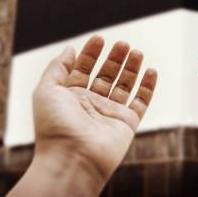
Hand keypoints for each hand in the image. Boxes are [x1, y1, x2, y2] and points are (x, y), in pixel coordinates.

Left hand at [10, 35, 156, 196]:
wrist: (72, 159)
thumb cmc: (55, 127)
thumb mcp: (47, 90)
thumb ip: (58, 67)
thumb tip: (70, 49)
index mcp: (70, 97)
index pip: (83, 69)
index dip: (90, 53)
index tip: (99, 38)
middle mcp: (91, 105)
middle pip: (106, 75)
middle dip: (114, 58)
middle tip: (123, 43)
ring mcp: (109, 114)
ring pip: (124, 86)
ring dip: (131, 68)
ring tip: (137, 51)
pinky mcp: (127, 124)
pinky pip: (141, 103)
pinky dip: (148, 87)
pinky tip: (151, 71)